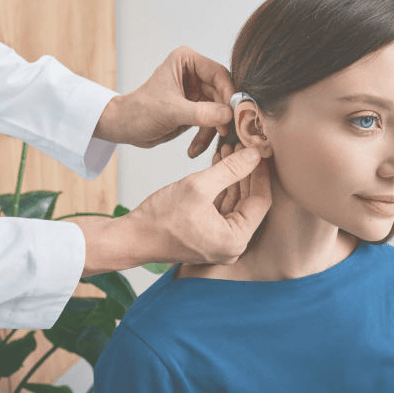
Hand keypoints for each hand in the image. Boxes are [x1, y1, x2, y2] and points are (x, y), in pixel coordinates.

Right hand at [80, 147, 271, 275]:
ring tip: (229, 150)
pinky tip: (219, 165)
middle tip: (243, 146)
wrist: (133, 237)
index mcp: (235, 239)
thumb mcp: (199, 186)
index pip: (260, 200)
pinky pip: (222, 209)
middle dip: (245, 172)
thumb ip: (231, 169)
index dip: (260, 173)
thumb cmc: (160, 218)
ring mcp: (220, 243)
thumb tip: (255, 154)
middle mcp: (232, 245)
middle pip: (249, 202)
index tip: (259, 151)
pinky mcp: (208, 237)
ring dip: (232, 178)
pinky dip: (221, 188)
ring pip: (235, 203)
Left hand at [93, 47, 234, 157]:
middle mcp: (194, 73)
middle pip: (223, 94)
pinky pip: (211, 123)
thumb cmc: (139, 112)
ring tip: (202, 146)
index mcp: (187, 61)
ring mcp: (196, 92)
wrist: (125, 128)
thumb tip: (228, 115)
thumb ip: (201, 113)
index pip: (219, 74)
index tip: (235, 114)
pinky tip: (193, 150)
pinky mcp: (196, 109)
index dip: (229, 94)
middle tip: (226, 133)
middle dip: (223, 116)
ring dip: (213, 130)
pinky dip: (205, 137)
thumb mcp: (171, 112)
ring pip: (219, 111)